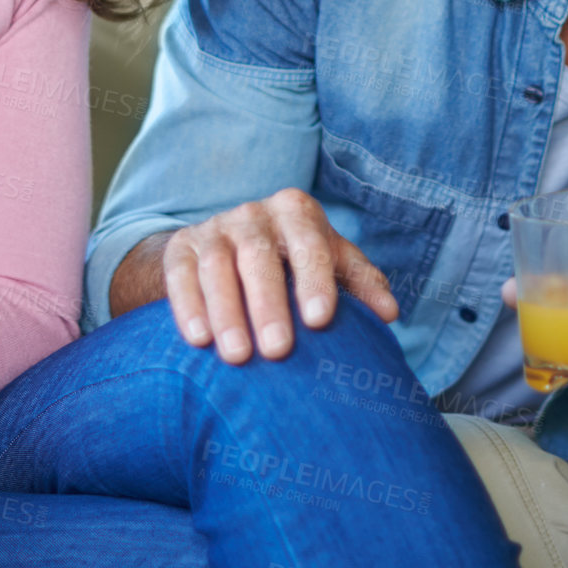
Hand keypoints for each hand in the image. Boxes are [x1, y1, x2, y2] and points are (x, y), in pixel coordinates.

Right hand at [152, 188, 397, 363]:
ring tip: (236, 356)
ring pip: (216, 266)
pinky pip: (179, 274)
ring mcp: (212, 229)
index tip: (319, 320)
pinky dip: (187, 306)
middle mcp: (252, 214)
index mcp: (295, 212)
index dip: (314, 279)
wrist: (227, 247)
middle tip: (278, 351)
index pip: (308, 242)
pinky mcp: (180, 248)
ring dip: (225, 312)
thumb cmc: (291, 261)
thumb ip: (358, 282)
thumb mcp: (328, 262)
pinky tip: (198, 340)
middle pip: (258, 256)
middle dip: (268, 304)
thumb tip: (389, 313)